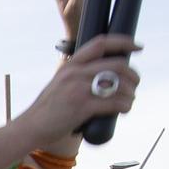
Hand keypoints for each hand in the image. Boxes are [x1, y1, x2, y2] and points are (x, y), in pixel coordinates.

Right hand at [18, 34, 139, 142]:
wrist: (30, 127)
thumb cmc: (47, 108)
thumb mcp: (59, 83)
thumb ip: (78, 76)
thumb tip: (104, 76)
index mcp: (71, 65)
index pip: (101, 43)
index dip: (123, 42)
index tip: (138, 47)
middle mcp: (75, 73)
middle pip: (117, 65)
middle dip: (133, 75)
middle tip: (135, 83)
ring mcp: (79, 90)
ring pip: (119, 84)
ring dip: (131, 93)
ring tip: (130, 99)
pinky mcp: (82, 107)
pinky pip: (114, 103)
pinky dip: (125, 106)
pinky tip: (125, 109)